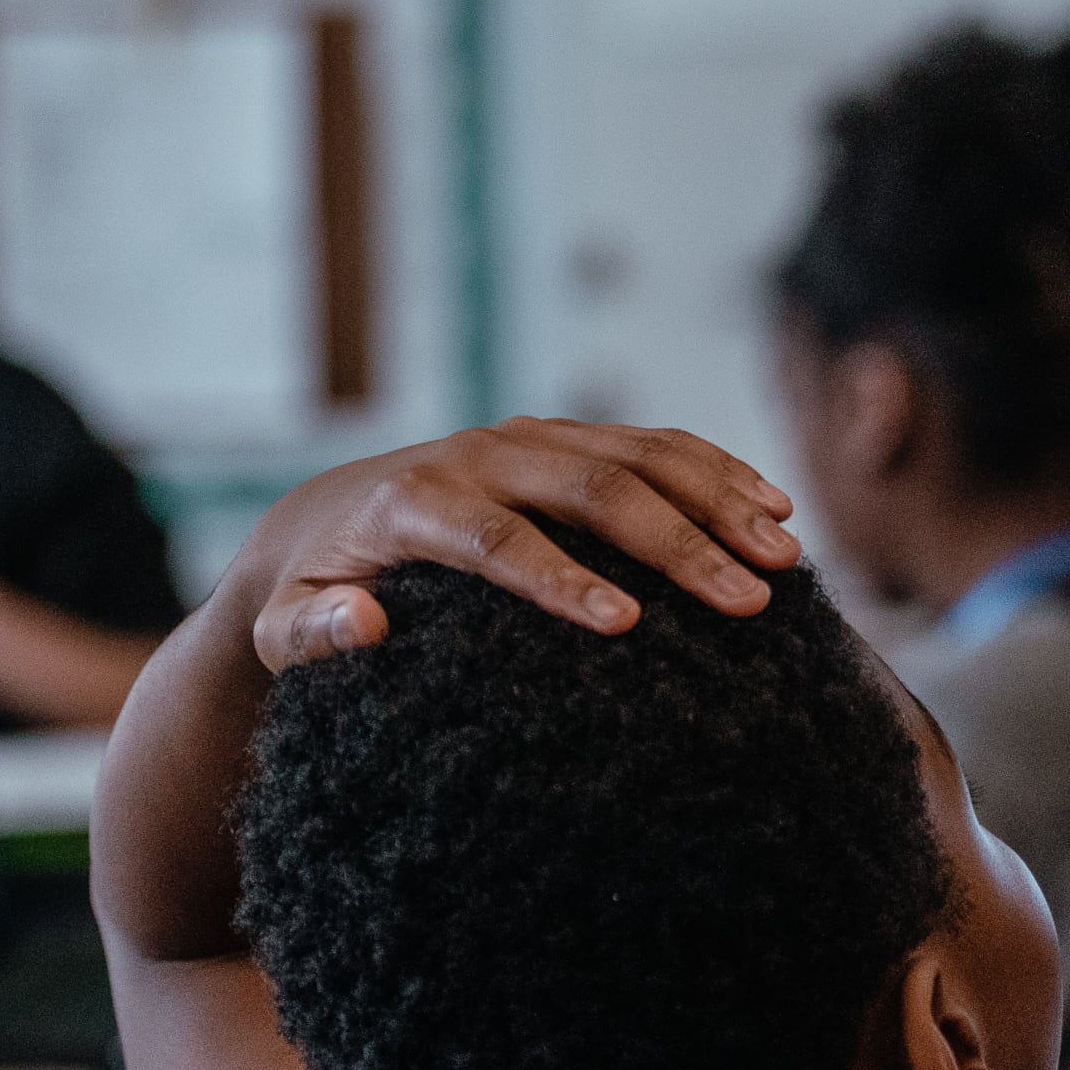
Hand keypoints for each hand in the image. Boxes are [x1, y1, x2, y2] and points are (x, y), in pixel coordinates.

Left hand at [232, 417, 800, 671]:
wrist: (327, 517)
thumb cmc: (312, 591)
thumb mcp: (284, 627)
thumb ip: (313, 631)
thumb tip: (364, 620)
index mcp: (414, 502)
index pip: (497, 538)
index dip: (561, 580)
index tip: (626, 626)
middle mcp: (480, 454)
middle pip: (592, 487)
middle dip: (677, 542)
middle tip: (747, 597)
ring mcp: (529, 438)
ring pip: (638, 453)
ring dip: (718, 500)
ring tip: (784, 555)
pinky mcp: (564, 437)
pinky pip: (652, 442)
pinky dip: (716, 469)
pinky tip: (773, 506)